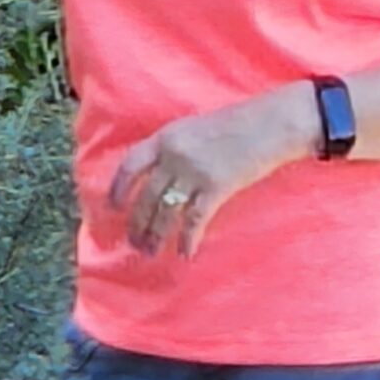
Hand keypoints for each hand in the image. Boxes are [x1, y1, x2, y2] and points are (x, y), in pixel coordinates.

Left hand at [109, 82, 320, 259]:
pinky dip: (187, 239)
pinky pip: (194, 219)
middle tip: (133, 242)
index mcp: (165, 136)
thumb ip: (172, 149)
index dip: (119, 188)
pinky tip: (184, 253)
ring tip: (150, 252)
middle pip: (147, 194)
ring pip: (166, 210)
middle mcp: (174, 154)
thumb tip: (158, 178)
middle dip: (138, 221)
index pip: (131, 164)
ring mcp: (194, 171)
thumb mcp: (192, 130)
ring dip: (156, 234)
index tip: (112, 208)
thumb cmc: (232, 126)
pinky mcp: (216, 188)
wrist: (267, 125)